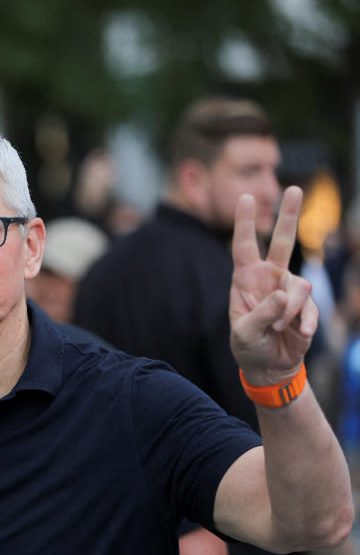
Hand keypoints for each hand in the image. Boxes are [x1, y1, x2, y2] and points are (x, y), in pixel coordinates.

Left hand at [229, 186, 317, 385]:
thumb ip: (263, 313)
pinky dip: (305, 322)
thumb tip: (284, 293)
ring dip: (291, 310)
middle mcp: (269, 278)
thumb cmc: (248, 346)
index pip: (243, 246)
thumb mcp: (245, 333)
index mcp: (246, 280)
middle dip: (289, 215)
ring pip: (300, 285)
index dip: (245, 222)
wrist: (269, 366)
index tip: (245, 196)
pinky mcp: (306, 305)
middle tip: (294, 188)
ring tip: (280, 329)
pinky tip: (300, 335)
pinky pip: (310, 308)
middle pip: (282, 242)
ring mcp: (290, 290)